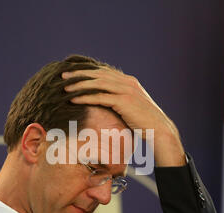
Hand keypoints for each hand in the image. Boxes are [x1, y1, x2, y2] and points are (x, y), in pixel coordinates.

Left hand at [62, 67, 185, 166]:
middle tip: (64, 74)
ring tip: (65, 86)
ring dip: (79, 84)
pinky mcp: (124, 101)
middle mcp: (127, 82)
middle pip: (98, 74)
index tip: (73, 72)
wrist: (159, 130)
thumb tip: (108, 102)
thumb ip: (121, 100)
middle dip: (80, 73)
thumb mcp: (132, 107)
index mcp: (129, 81)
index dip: (87, 70)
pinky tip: (73, 99)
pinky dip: (85, 97)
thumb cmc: (145, 122)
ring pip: (97, 83)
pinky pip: (100, 97)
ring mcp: (126, 90)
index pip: (104, 71)